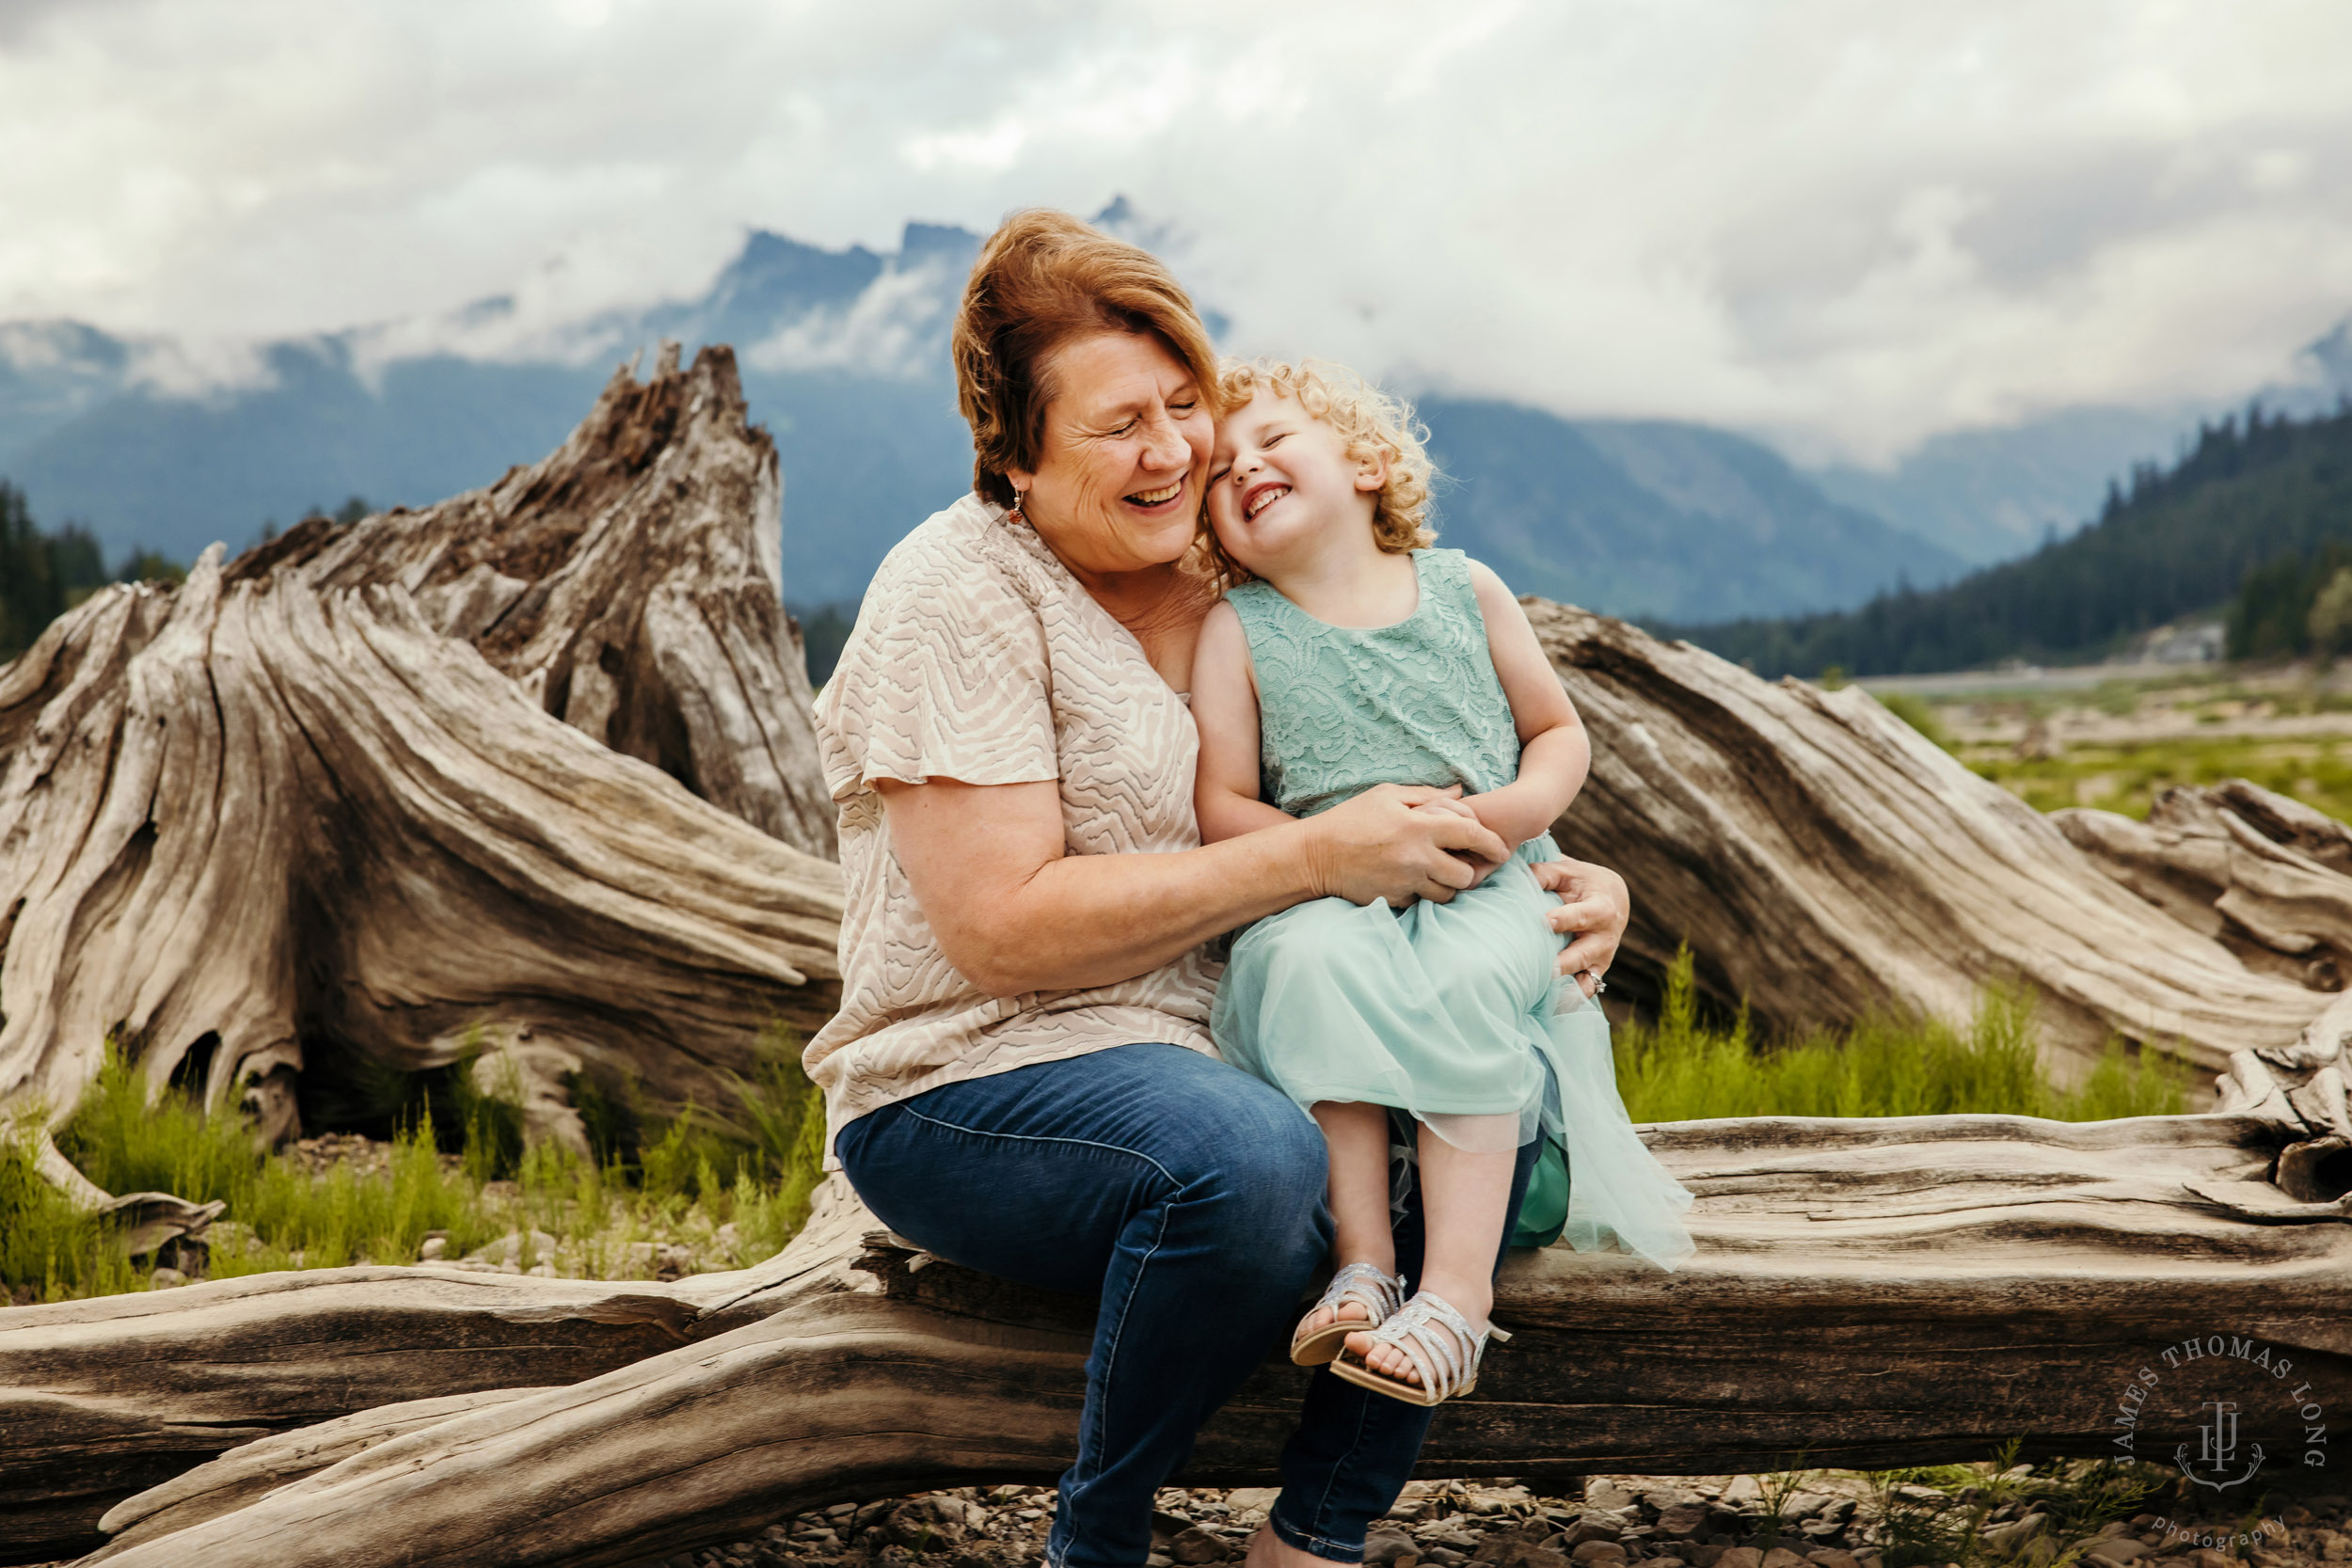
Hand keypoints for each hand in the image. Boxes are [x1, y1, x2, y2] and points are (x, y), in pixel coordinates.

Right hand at [1304, 784, 1510, 908]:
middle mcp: (1417, 857)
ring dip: (1447, 886)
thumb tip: (1461, 792)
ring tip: (1436, 875)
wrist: (1314, 856)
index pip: (1472, 836)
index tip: (1501, 849)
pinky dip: (1422, 894)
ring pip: (1447, 894)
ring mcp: (1406, 882)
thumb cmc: (1350, 819)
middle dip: (1468, 871)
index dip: (1493, 843)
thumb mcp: (1386, 795)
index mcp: (1420, 826)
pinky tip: (1410, 881)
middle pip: (1466, 874)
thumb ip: (1428, 795)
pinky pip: (1422, 903)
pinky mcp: (1394, 900)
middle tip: (1461, 864)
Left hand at [1529, 854, 1629, 996]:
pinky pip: (1585, 992)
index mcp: (1601, 909)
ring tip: (1542, 997)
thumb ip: (1544, 873)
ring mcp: (1601, 960)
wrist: (1614, 899)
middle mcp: (1604, 938)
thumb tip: (1519, 877)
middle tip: (1545, 970)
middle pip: (1584, 954)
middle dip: (1565, 963)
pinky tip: (1548, 1007)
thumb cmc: (1583, 883)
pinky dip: (1570, 1001)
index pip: (1583, 915)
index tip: (1546, 922)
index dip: (1566, 918)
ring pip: (1586, 980)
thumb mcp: (1568, 871)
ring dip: (1566, 990)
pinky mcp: (1595, 974)